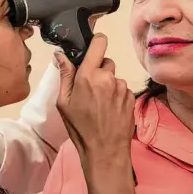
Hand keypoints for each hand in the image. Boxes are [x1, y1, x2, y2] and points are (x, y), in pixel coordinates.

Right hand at [54, 33, 135, 193]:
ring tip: (100, 103)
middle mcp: (108, 77)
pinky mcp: (132, 97)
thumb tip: (60, 55)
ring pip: (114, 76)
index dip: (96, 42)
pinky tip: (109, 109)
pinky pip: (122, 89)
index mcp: (89, 75)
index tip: (92, 48)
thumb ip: (64, 75)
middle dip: (98, 70)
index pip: (99, 43)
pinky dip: (116, 95)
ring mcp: (122, 87)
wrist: (105, 151)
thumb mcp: (63, 103)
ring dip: (108, 84)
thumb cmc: (80, 128)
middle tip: (90, 88)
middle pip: (105, 62)